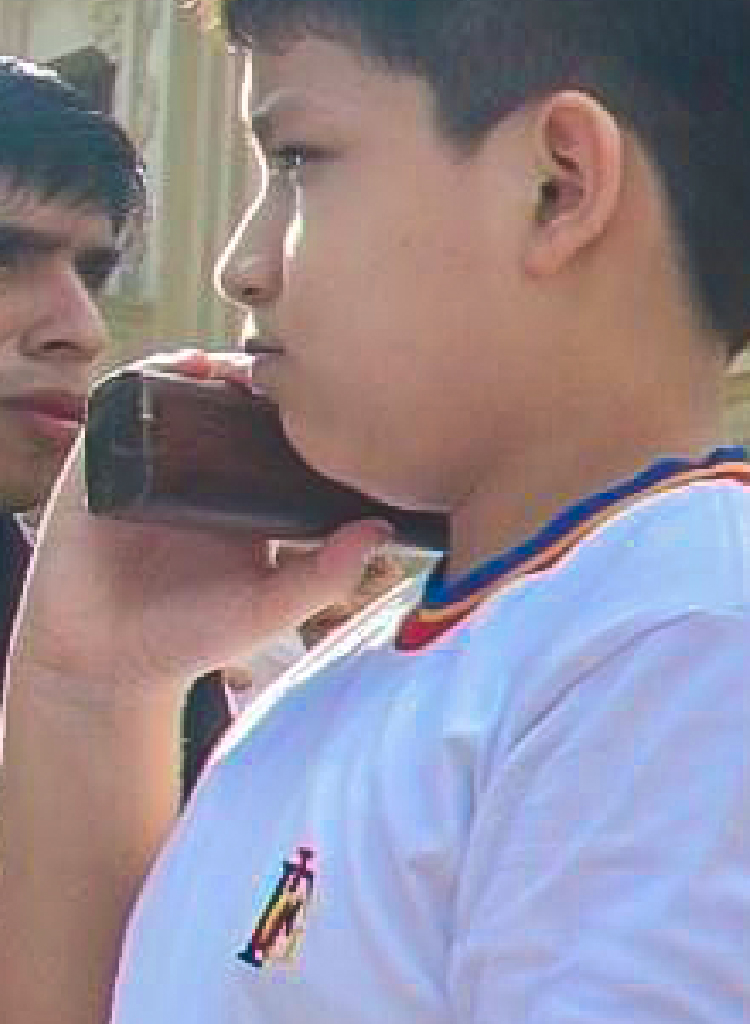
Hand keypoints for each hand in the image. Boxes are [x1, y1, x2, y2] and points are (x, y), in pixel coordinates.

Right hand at [0, 358, 390, 699]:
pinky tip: (175, 371)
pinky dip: (143, 380)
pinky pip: (117, 408)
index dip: (302, 410)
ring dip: (204, 368)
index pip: (279, 439)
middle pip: (232, 407)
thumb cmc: (193, 638)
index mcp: (247, 501)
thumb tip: (378, 532)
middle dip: (259, 378)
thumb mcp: (270, 608)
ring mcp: (147, 466)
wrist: (107, 660)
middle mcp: (199, 476)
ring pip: (178, 396)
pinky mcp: (97, 465)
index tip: (336, 389)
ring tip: (233, 363)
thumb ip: (325, 575)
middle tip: (287, 365)